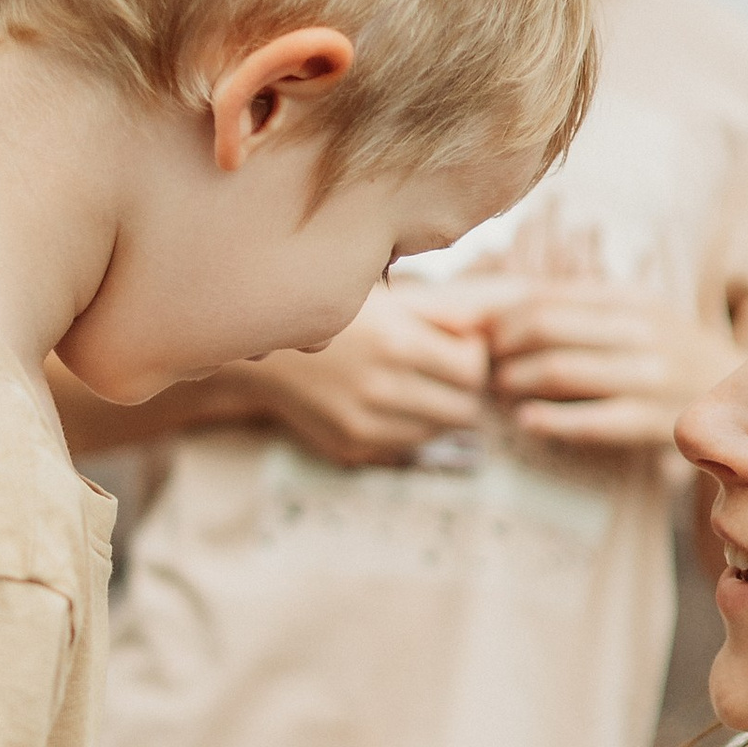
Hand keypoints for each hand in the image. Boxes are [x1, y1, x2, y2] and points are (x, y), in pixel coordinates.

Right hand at [252, 280, 496, 465]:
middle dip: (463, 390)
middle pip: (464, 410)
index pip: (473, 371)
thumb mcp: (385, 300)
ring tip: (416, 383)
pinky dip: (409, 427)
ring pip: (437, 432)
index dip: (474, 357)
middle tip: (445, 370)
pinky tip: (390, 401)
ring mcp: (365, 424)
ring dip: (438, 410)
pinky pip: (405, 446)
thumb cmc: (333, 318)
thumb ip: (440, 313)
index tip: (459, 345)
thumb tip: (483, 329)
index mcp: (396, 344)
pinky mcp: (351, 446)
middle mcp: (382, 389)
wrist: (263, 352)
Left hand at [485, 280, 733, 453]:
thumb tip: (502, 304)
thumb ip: (580, 305)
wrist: (736, 393)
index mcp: (630, 298)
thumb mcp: (636, 311)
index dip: (501, 314)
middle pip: (545, 327)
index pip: (547, 295)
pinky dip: (548, 421)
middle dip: (502, 346)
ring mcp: (647, 377)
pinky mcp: (651, 422)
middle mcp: (639, 331)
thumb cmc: (669, 349)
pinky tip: (526, 420)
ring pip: (559, 370)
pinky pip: (588, 421)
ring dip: (516, 380)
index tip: (480, 331)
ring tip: (501, 388)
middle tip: (485, 361)